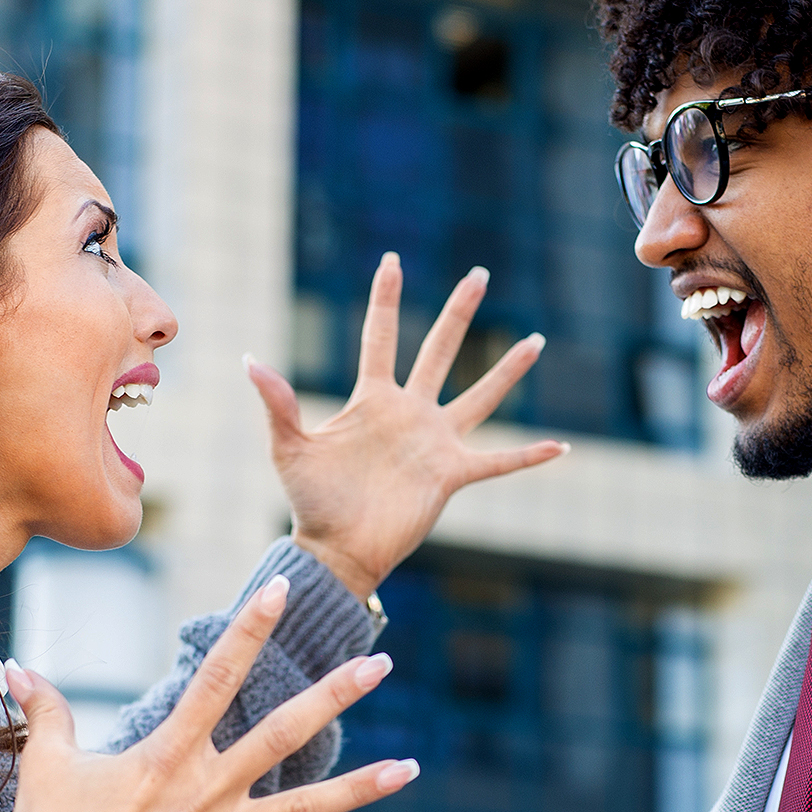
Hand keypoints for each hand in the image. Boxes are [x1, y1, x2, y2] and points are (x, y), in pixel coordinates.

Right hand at [4, 576, 417, 811]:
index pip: (218, 677)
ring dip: (358, 788)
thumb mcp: (47, 765)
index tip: (282, 589)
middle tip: (381, 662)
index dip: (249, 630)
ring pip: (302, 810)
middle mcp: (205, 792)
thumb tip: (18, 665)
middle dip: (335, 695)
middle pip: (282, 733)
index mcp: (168, 754)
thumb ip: (45, 709)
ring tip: (409, 767)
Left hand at [248, 253, 567, 597]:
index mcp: (371, 400)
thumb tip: (251, 360)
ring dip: (508, 370)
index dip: (387, 299)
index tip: (393, 260)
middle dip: (460, 313)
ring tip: (535, 341)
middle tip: (479, 274)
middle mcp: (409, 413)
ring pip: (480, 396)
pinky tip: (560, 447)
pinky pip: (498, 461)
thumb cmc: (310, 502)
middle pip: (440, 350)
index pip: (381, 337)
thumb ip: (278, 404)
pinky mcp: (451, 475)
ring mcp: (434, 442)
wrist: (336, 551)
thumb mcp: (289, 448)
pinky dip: (528, 456)